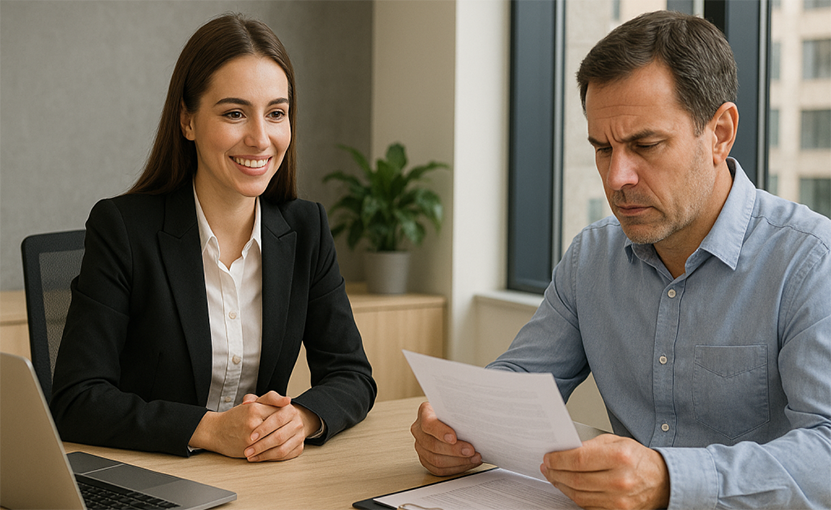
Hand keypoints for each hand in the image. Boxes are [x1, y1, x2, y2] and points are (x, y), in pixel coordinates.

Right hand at [189, 391, 319, 461]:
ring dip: (283, 439)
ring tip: (285, 438)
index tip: (290, 417)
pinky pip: (269, 450)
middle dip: (287, 428)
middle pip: (280, 425)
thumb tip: (288, 401)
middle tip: (290, 429)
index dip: (286, 415)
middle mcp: (253, 421)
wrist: (215, 432)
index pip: (280, 410)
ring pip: (276, 438)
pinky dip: (275, 449)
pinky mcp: (249, 449)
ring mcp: (251, 436)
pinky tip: (278, 447)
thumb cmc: (234, 417)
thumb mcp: (251, 403)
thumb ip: (270, 399)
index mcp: (254, 408)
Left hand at [241, 391, 320, 461]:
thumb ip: (254, 399)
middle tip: (248, 450)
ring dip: (265, 455)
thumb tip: (247, 402)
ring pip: (283, 449)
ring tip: (251, 456)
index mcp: (289, 410)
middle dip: (262, 445)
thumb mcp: (263, 402)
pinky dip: (271, 459)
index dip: (264, 429)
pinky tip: (259, 458)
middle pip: (280, 437)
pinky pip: (286, 456)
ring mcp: (300, 436)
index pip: (278, 420)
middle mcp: (297, 423)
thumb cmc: (271, 412)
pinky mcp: (299, 447)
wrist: (288, 420)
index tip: (251, 437)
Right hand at [410, 401, 481, 475]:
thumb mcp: (457, 406)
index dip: (440, 432)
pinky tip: (468, 462)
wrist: (452, 419)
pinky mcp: (426, 460)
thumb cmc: (454, 411)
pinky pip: (439, 470)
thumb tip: (474, 422)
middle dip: (454, 450)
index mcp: (425, 413)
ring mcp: (421, 447)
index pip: (428, 424)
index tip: (454, 438)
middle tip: (471, 450)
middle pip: (433, 445)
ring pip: (436, 460)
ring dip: (458, 461)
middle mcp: (419, 430)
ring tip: (474, 457)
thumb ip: (460, 413)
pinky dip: (456, 468)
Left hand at [540, 434, 669, 509]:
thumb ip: (590, 445)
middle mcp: (620, 480)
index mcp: (620, 457)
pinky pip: (587, 505)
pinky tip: (568, 487)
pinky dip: (574, 496)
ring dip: (561, 485)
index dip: (559, 459)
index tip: (549, 457)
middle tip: (547, 466)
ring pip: (579, 495)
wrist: (662, 481)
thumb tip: (564, 450)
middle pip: (576, 478)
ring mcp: (619, 499)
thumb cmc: (638, 459)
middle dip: (556, 472)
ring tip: (554, 476)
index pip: (579, 459)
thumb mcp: (616, 442)